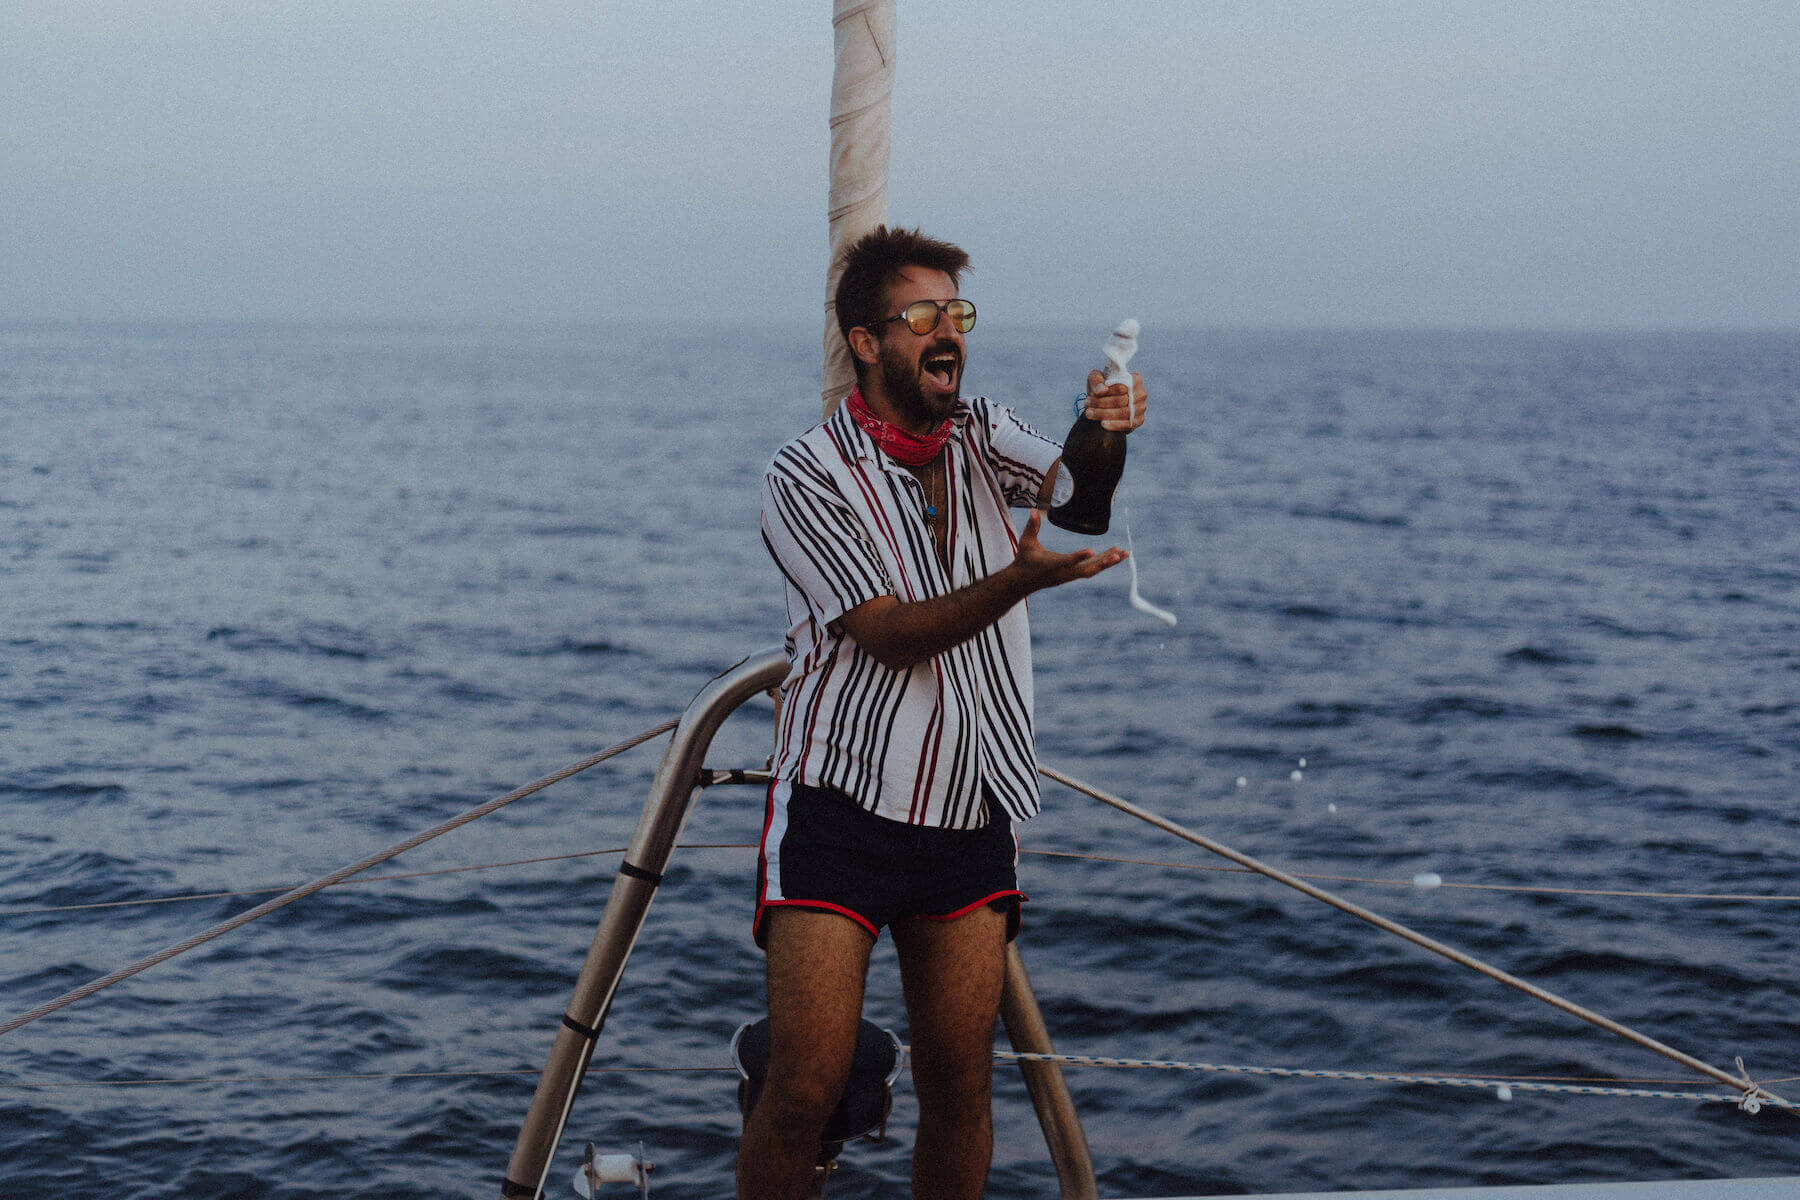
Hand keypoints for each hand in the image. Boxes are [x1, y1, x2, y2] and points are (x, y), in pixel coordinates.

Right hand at [1012, 508, 1126, 592]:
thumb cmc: (1024, 559)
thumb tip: (1033, 510)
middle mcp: (1063, 572)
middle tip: (1119, 554)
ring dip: (1108, 562)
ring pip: (1092, 569)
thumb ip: (1031, 527)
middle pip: (1087, 569)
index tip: (1092, 551)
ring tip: (1125, 554)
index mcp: (1052, 564)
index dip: (1079, 557)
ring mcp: (1069, 575)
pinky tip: (1116, 556)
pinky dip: (1104, 563)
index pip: (1067, 561)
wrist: (1022, 581)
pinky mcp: (1073, 575)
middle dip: (1103, 562)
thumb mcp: (1025, 542)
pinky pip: (1092, 569)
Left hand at [1084, 370, 1147, 431]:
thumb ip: (1097, 380)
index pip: (1122, 386)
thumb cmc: (1101, 388)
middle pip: (1122, 400)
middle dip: (1102, 403)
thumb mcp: (1095, 379)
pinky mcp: (1138, 420)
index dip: (1107, 391)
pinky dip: (1115, 425)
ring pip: (1123, 412)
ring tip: (1089, 413)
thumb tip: (1102, 390)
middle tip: (1087, 404)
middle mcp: (1141, 393)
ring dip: (1104, 414)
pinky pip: (1128, 424)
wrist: (1102, 404)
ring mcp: (1141, 408)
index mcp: (1135, 379)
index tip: (1092, 394)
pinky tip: (1103, 423)